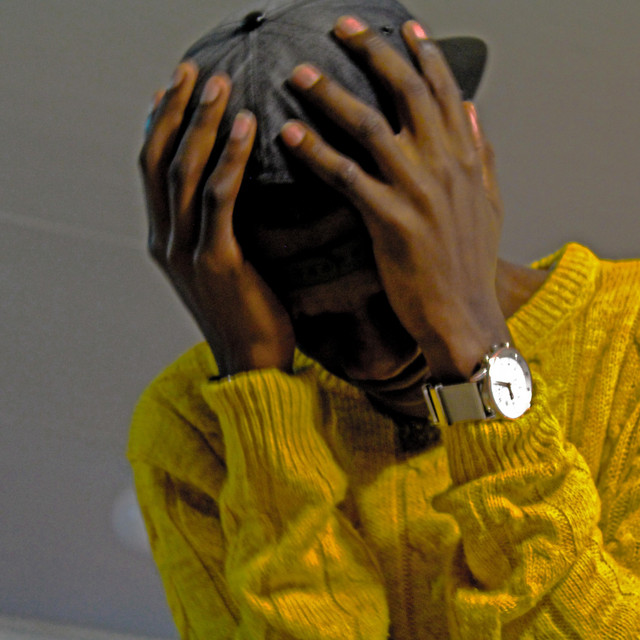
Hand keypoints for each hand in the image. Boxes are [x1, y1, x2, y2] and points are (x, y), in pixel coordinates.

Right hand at [139, 63, 294, 375]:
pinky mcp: (217, 263)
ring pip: (184, 174)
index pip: (152, 169)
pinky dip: (229, 160)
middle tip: (195, 72)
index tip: (174, 87)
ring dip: (200, 125)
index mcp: (164, 240)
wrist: (253, 364)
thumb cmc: (247, 311)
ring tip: (219, 87)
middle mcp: (166, 242)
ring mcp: (187, 253)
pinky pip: (219, 201)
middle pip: (160, 161)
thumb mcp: (221, 265)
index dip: (159, 124)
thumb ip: (216, 228)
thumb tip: (234, 188)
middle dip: (174, 112)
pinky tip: (246, 129)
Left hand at [280, 16, 509, 379]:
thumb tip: (472, 110)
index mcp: (464, 158)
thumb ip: (480, 153)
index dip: (423, 54)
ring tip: (301, 74)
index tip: (400, 28)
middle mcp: (443, 165)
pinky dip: (317, 152)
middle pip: (406, 92)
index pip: (445, 91)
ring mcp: (417, 191)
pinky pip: (346, 176)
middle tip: (341, 27)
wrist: (464, 315)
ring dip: (332, 95)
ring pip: (370, 127)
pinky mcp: (390, 221)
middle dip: (373, 52)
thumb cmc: (470, 264)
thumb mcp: (488, 202)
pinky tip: (290, 134)